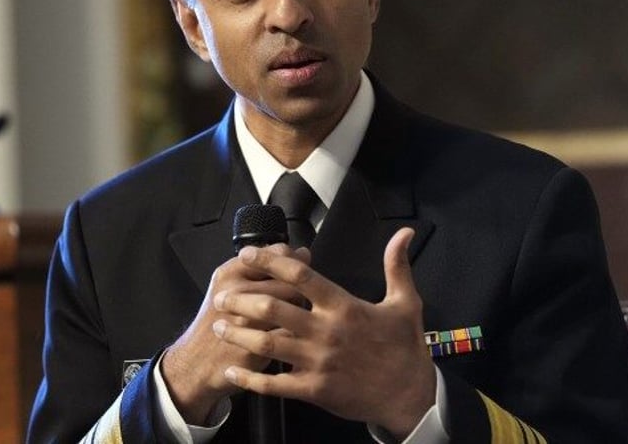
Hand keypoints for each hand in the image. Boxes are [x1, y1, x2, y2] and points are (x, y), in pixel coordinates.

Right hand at [160, 243, 310, 424]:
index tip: (298, 271)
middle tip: (296, 300)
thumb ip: (264, 267)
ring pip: (291, 306)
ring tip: (293, 316)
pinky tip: (290, 336)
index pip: (276, 254)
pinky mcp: (255, 345)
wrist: (196, 362)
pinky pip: (289, 332)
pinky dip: (296, 334)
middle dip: (301, 290)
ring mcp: (245, 320)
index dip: (294, 261)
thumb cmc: (218, 320)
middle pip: (288, 281)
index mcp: (230, 273)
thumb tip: (303, 253)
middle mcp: (236, 292)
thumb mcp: (229, 285)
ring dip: (300, 311)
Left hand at [212, 227, 435, 438]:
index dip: (270, 261)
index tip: (248, 253)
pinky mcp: (314, 390)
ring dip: (238, 335)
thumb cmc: (405, 347)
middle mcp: (326, 331)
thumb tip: (404, 232)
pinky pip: (274, 385)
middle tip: (222, 295)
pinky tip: (233, 372)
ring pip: (268, 344)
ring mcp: (318, 362)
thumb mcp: (406, 301)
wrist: (410, 395)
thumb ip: (396, 265)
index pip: (300, 276)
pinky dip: (250, 379)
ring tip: (218, 326)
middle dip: (241, 299)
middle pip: (273, 308)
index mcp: (343, 306)